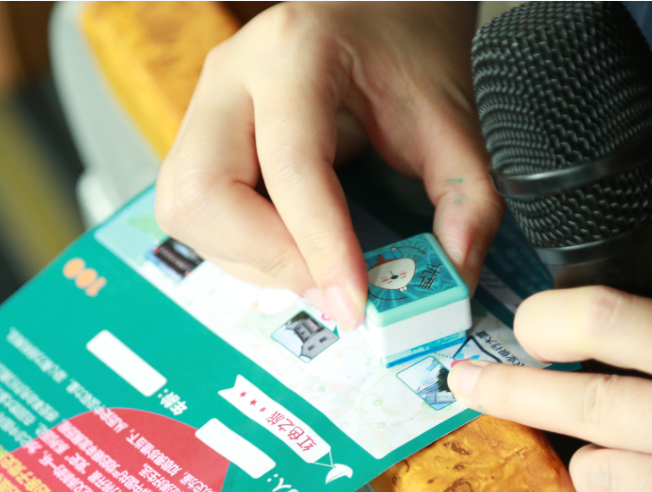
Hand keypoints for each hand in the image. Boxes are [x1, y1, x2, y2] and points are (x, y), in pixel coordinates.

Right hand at [155, 2, 503, 330]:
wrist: (378, 8)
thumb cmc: (407, 50)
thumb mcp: (453, 119)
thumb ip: (466, 200)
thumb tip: (451, 279)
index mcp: (295, 53)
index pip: (291, 168)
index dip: (320, 248)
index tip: (355, 303)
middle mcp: (231, 75)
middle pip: (203, 194)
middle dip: (267, 258)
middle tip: (330, 284)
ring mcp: (204, 104)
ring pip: (185, 211)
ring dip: (250, 260)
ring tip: (315, 264)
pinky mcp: (199, 136)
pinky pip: (193, 213)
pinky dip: (241, 248)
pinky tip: (291, 246)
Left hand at [449, 227, 651, 491]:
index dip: (635, 261)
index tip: (599, 284)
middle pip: (602, 317)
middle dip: (537, 321)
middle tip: (512, 331)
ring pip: (587, 406)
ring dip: (534, 403)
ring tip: (502, 399)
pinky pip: (615, 483)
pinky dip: (593, 474)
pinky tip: (597, 471)